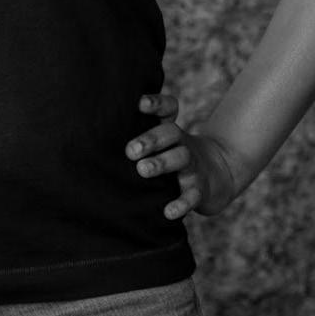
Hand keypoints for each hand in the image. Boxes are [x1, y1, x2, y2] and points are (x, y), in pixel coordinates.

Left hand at [125, 91, 237, 218]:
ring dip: (161, 163)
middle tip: (130, 150)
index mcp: (170, 129)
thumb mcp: (161, 141)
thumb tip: (99, 135)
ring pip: (182, 159)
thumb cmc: (172, 155)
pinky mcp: (200, 189)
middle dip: (150, 139)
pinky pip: (193, 195)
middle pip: (171, 133)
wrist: (215, 175)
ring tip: (142, 170)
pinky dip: (181, 204)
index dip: (157, 103)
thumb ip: (136, 135)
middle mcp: (182, 143)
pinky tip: (167, 211)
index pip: (168, 108)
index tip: (140, 103)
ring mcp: (193, 165)